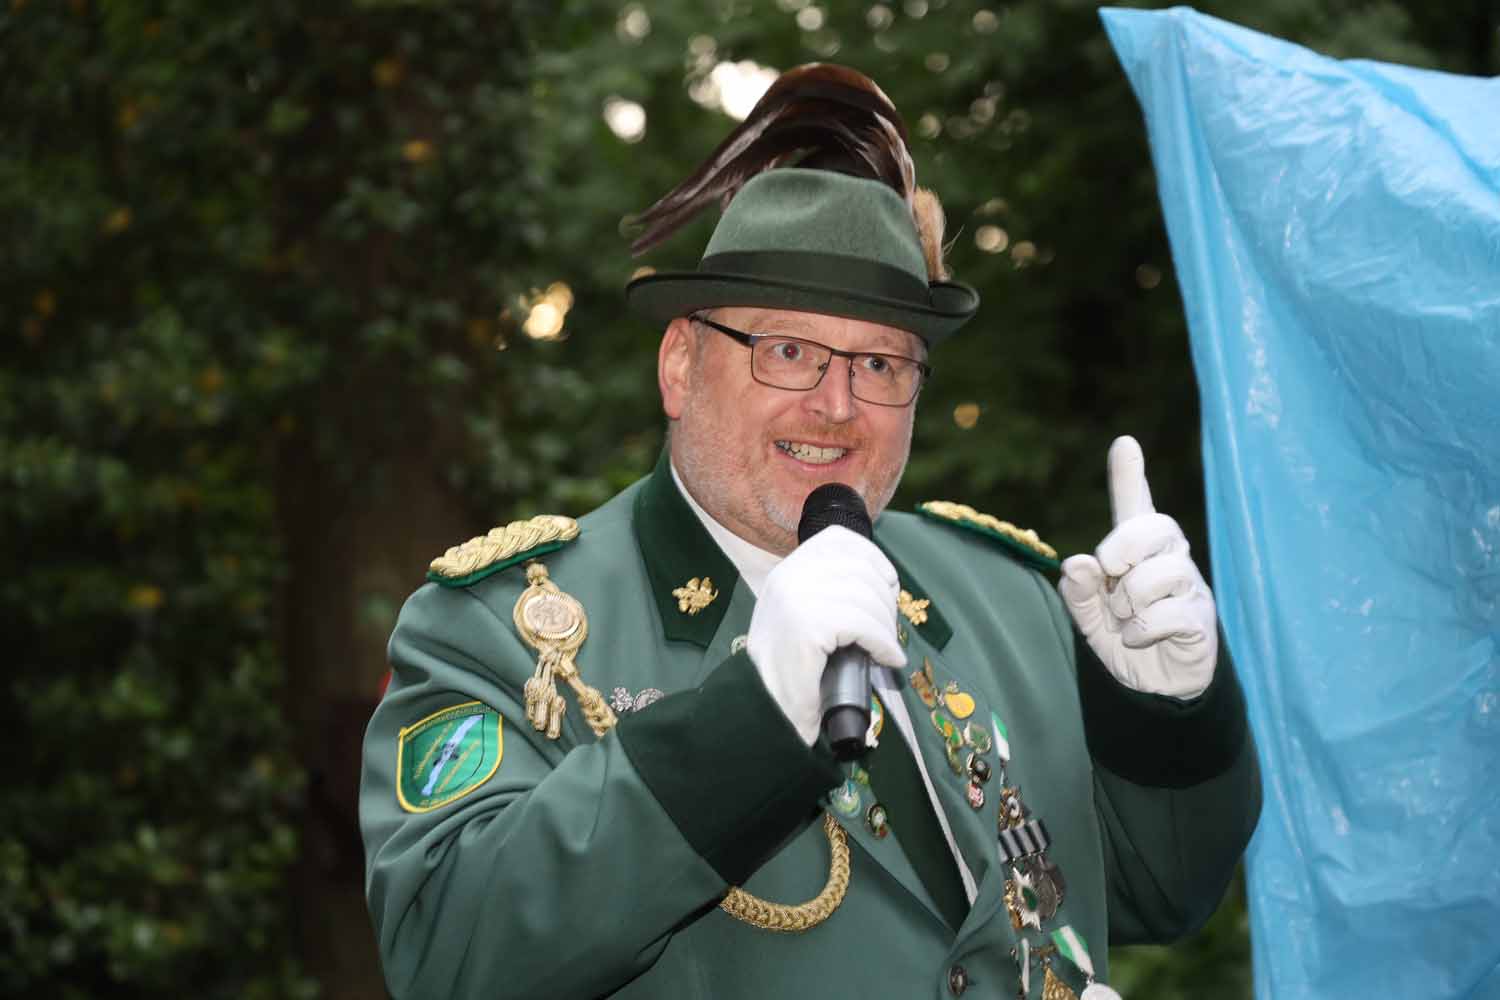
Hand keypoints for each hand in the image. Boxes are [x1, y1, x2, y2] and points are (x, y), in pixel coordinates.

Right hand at [747, 525, 904, 744]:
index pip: (838, 540)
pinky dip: (884, 643)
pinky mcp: (807, 626)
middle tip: (887, 630)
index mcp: (785, 572)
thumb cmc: (785, 672)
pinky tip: (887, 658)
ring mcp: (796, 599)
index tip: (888, 584)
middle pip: (859, 569)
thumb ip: (823, 592)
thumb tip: (880, 581)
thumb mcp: (797, 616)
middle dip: (885, 599)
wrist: (761, 710)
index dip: (873, 558)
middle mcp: (788, 577)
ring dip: (886, 625)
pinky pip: (864, 625)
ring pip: (866, 598)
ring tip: (885, 648)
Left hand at [1058, 436, 1217, 698]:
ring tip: (1127, 620)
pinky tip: (1140, 638)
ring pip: (1161, 573)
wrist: (1155, 691)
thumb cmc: (1125, 642)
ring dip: (1130, 601)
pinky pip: (1169, 612)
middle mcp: (1170, 561)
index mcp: (1139, 554)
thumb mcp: (1090, 619)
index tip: (1124, 443)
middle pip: (1157, 527)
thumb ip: (1080, 592)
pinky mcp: (1201, 620)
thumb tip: (1076, 563)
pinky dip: (1142, 629)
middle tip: (1111, 576)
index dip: (1129, 476)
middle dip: (1123, 547)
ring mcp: (1190, 589)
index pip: (1136, 508)